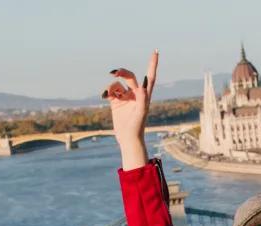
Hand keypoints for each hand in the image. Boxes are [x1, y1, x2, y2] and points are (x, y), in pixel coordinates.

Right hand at [102, 51, 158, 168]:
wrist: (128, 139)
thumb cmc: (137, 128)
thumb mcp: (141, 114)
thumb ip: (143, 99)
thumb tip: (143, 87)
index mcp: (145, 96)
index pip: (149, 77)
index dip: (152, 64)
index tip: (156, 51)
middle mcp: (135, 95)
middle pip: (129, 77)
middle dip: (122, 72)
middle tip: (115, 73)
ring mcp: (125, 98)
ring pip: (117, 84)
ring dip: (112, 86)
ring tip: (110, 94)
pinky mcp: (116, 103)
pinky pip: (110, 91)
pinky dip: (107, 91)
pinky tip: (104, 96)